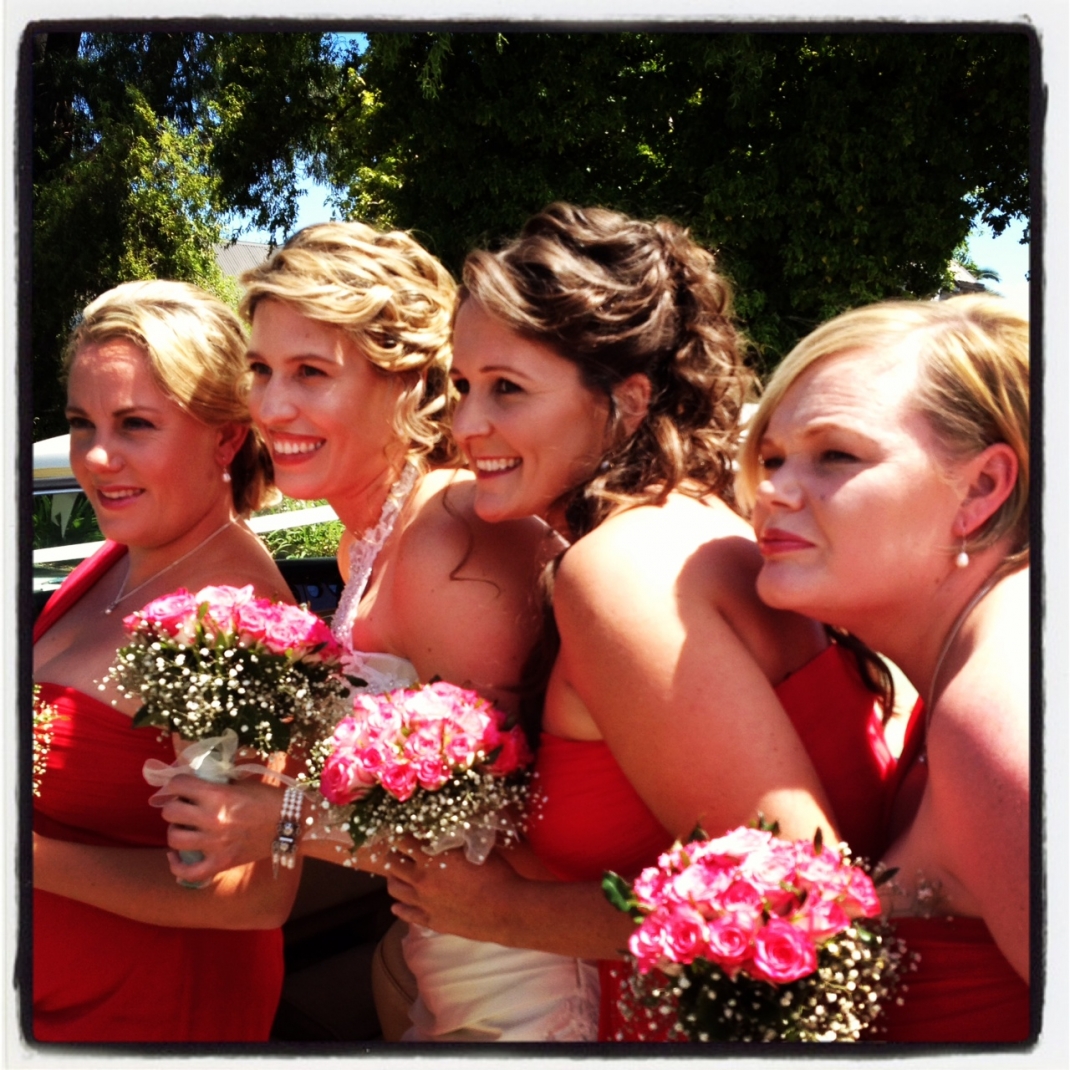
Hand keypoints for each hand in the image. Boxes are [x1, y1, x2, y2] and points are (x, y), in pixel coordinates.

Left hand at [157, 774, 282, 883]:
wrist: (290, 823)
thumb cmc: (268, 799)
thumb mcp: (242, 783)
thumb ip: (216, 784)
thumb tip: (194, 783)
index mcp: (219, 795)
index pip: (179, 784)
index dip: (174, 783)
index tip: (177, 786)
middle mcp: (213, 819)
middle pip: (170, 812)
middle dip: (173, 806)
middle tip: (182, 806)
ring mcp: (215, 844)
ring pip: (174, 839)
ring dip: (175, 830)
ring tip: (183, 827)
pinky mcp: (220, 863)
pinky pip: (188, 871)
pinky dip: (176, 865)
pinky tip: (174, 855)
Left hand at [365, 838, 523, 941]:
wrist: (505, 909)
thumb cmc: (495, 874)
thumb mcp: (474, 848)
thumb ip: (453, 840)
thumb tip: (444, 829)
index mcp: (432, 858)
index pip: (403, 842)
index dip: (402, 834)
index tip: (403, 831)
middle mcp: (422, 880)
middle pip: (393, 865)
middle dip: (394, 855)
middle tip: (400, 851)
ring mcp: (424, 903)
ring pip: (395, 889)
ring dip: (394, 879)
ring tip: (398, 874)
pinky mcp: (431, 921)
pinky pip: (406, 914)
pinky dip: (399, 907)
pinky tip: (398, 904)